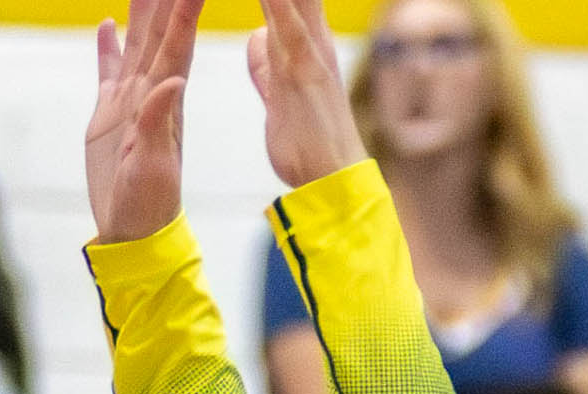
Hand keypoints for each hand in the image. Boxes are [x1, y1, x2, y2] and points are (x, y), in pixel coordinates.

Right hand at [86, 0, 201, 244]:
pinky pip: (109, 70)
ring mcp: (129, 101)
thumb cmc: (149, 203)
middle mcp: (150, 91)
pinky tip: (108, 23)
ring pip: (137, 41)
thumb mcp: (155, 165)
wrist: (133, 230)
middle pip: (159, 29)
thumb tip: (172, 80)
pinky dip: (108, 46)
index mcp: (166, 98)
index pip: (179, 39)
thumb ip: (159, 122)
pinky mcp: (108, 116)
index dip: (186, 5)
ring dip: (142, 8)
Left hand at [248, 0, 371, 190]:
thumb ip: (266, 68)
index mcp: (300, 46)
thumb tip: (258, 39)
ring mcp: (308, 51)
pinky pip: (287, 22)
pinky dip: (276, 1)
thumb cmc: (305, 146)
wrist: (330, 182)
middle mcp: (309, 40)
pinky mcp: (303, 68)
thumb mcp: (275, 98)